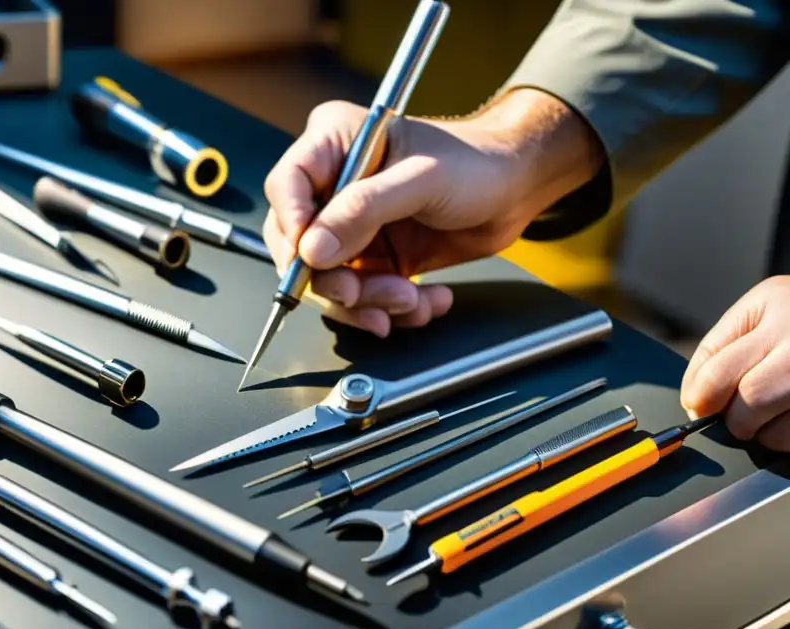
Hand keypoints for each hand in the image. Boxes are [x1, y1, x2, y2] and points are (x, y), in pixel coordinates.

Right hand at [262, 89, 603, 335]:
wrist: (516, 189)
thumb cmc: (477, 162)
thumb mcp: (421, 179)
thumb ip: (364, 209)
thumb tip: (312, 249)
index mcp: (335, 144)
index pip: (286, 186)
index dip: (292, 227)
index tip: (311, 259)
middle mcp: (335, 187)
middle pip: (299, 245)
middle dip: (333, 280)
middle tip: (360, 293)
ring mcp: (351, 227)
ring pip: (329, 281)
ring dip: (368, 302)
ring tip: (409, 300)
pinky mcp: (372, 259)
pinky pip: (362, 298)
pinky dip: (391, 310)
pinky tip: (425, 301)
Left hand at [681, 276, 789, 450]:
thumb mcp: (758, 310)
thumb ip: (718, 347)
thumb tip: (694, 401)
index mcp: (773, 310)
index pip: (716, 373)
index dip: (699, 398)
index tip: (699, 404)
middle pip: (749, 402)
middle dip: (733, 418)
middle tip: (736, 413)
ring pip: (775, 430)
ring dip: (761, 431)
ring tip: (768, 411)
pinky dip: (784, 437)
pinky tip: (788, 414)